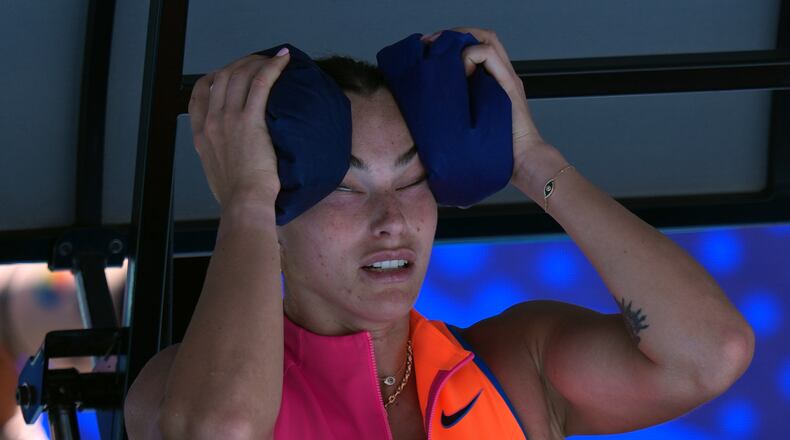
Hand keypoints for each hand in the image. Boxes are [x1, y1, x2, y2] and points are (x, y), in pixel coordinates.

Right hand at [189, 49, 290, 208]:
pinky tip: (283, 60)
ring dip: (257, 62)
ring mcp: (229, 119)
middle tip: (257, 63)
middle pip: (221, 78)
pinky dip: (272, 67)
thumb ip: (219, 157)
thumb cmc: (236, 197)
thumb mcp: (216, 173)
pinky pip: (261, 83)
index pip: (199, 94)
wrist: (244, 203)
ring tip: (273, 59)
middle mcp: (211, 122)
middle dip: (239, 64)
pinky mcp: (251, 121)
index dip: (213, 77)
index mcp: (201, 135)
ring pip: (240, 76)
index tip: (227, 73)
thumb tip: (231, 155)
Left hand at [421, 28, 554, 185]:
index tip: (428, 49)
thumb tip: (428, 107)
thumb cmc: (496, 150)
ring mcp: (507, 77)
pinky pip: (487, 54)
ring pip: (487, 40)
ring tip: (439, 48)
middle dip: (453, 34)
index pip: (476, 46)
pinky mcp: (508, 83)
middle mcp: (502, 75)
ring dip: (461, 39)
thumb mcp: (467, 124)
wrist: (522, 160)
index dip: (452, 42)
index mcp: (492, 82)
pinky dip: (470, 56)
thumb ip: (457, 108)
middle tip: (428, 42)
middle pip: (482, 37)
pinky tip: (459, 71)